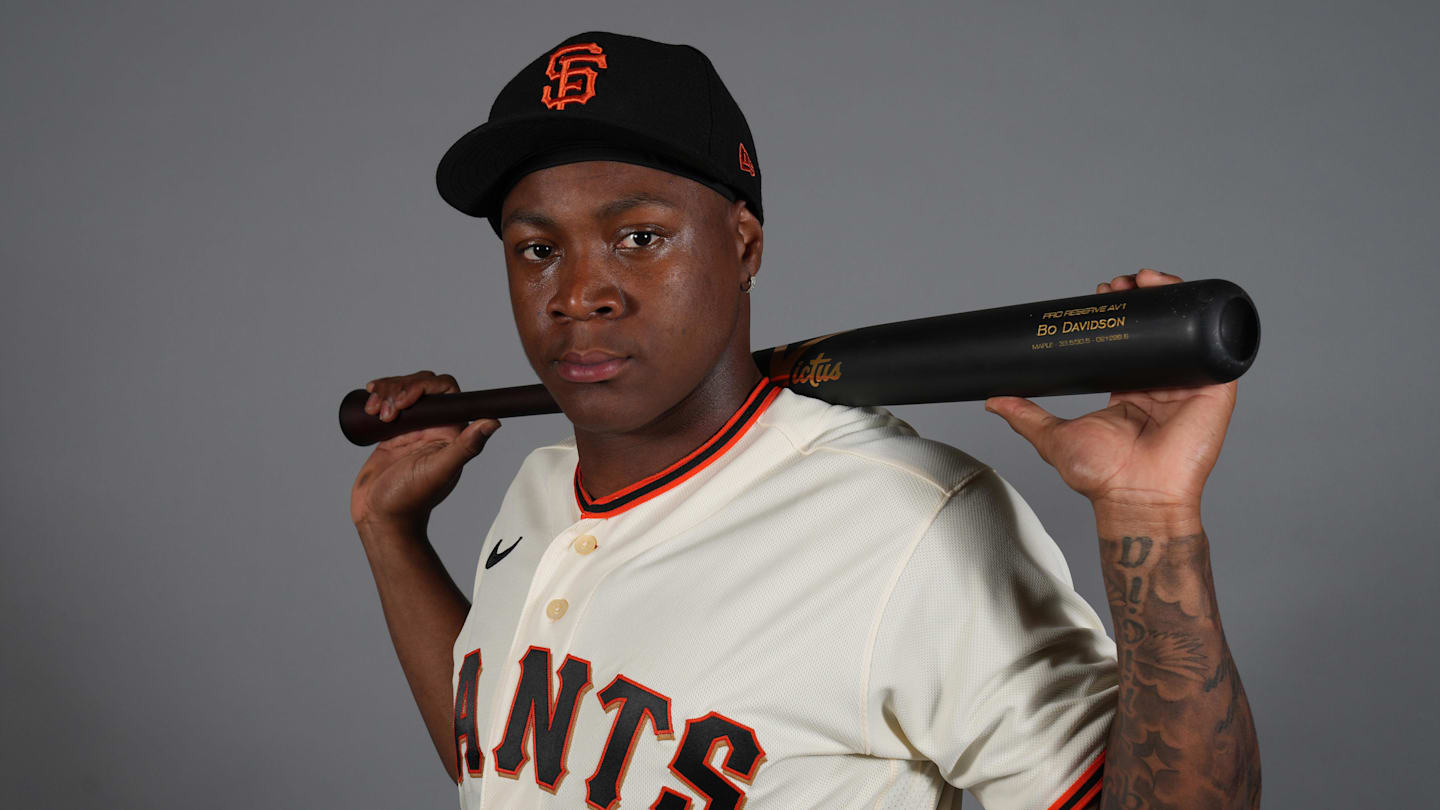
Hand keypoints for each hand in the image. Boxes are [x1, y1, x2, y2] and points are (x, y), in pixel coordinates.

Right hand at [349, 370, 499, 531]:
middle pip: (422, 386)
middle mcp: (434, 427)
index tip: (405, 400)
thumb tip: (494, 422)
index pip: (447, 392)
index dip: (426, 386)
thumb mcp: (439, 470)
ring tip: (375, 413)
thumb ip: (465, 446)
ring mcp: (412, 429)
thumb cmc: (411, 499)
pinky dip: (377, 398)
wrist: (381, 517)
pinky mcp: (391, 433)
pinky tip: (368, 404)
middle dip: (400, 388)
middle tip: (387, 412)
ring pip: (403, 391)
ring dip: (386, 392)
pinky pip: (387, 404)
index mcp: (451, 432)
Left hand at [985, 269, 1236, 516]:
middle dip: (1141, 297)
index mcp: (1129, 392)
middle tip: (1119, 282)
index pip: (1127, 341)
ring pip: (1185, 330)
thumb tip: (994, 400)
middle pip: (1156, 329)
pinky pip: (1216, 347)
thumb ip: (1025, 416)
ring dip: (1169, 297)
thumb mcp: (1053, 436)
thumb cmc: (1102, 477)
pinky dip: (1204, 318)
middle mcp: (1160, 385)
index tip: (1102, 292)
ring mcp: (1189, 385)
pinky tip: (1184, 296)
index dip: (1118, 313)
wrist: (1135, 496)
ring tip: (1145, 278)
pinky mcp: (1214, 389)